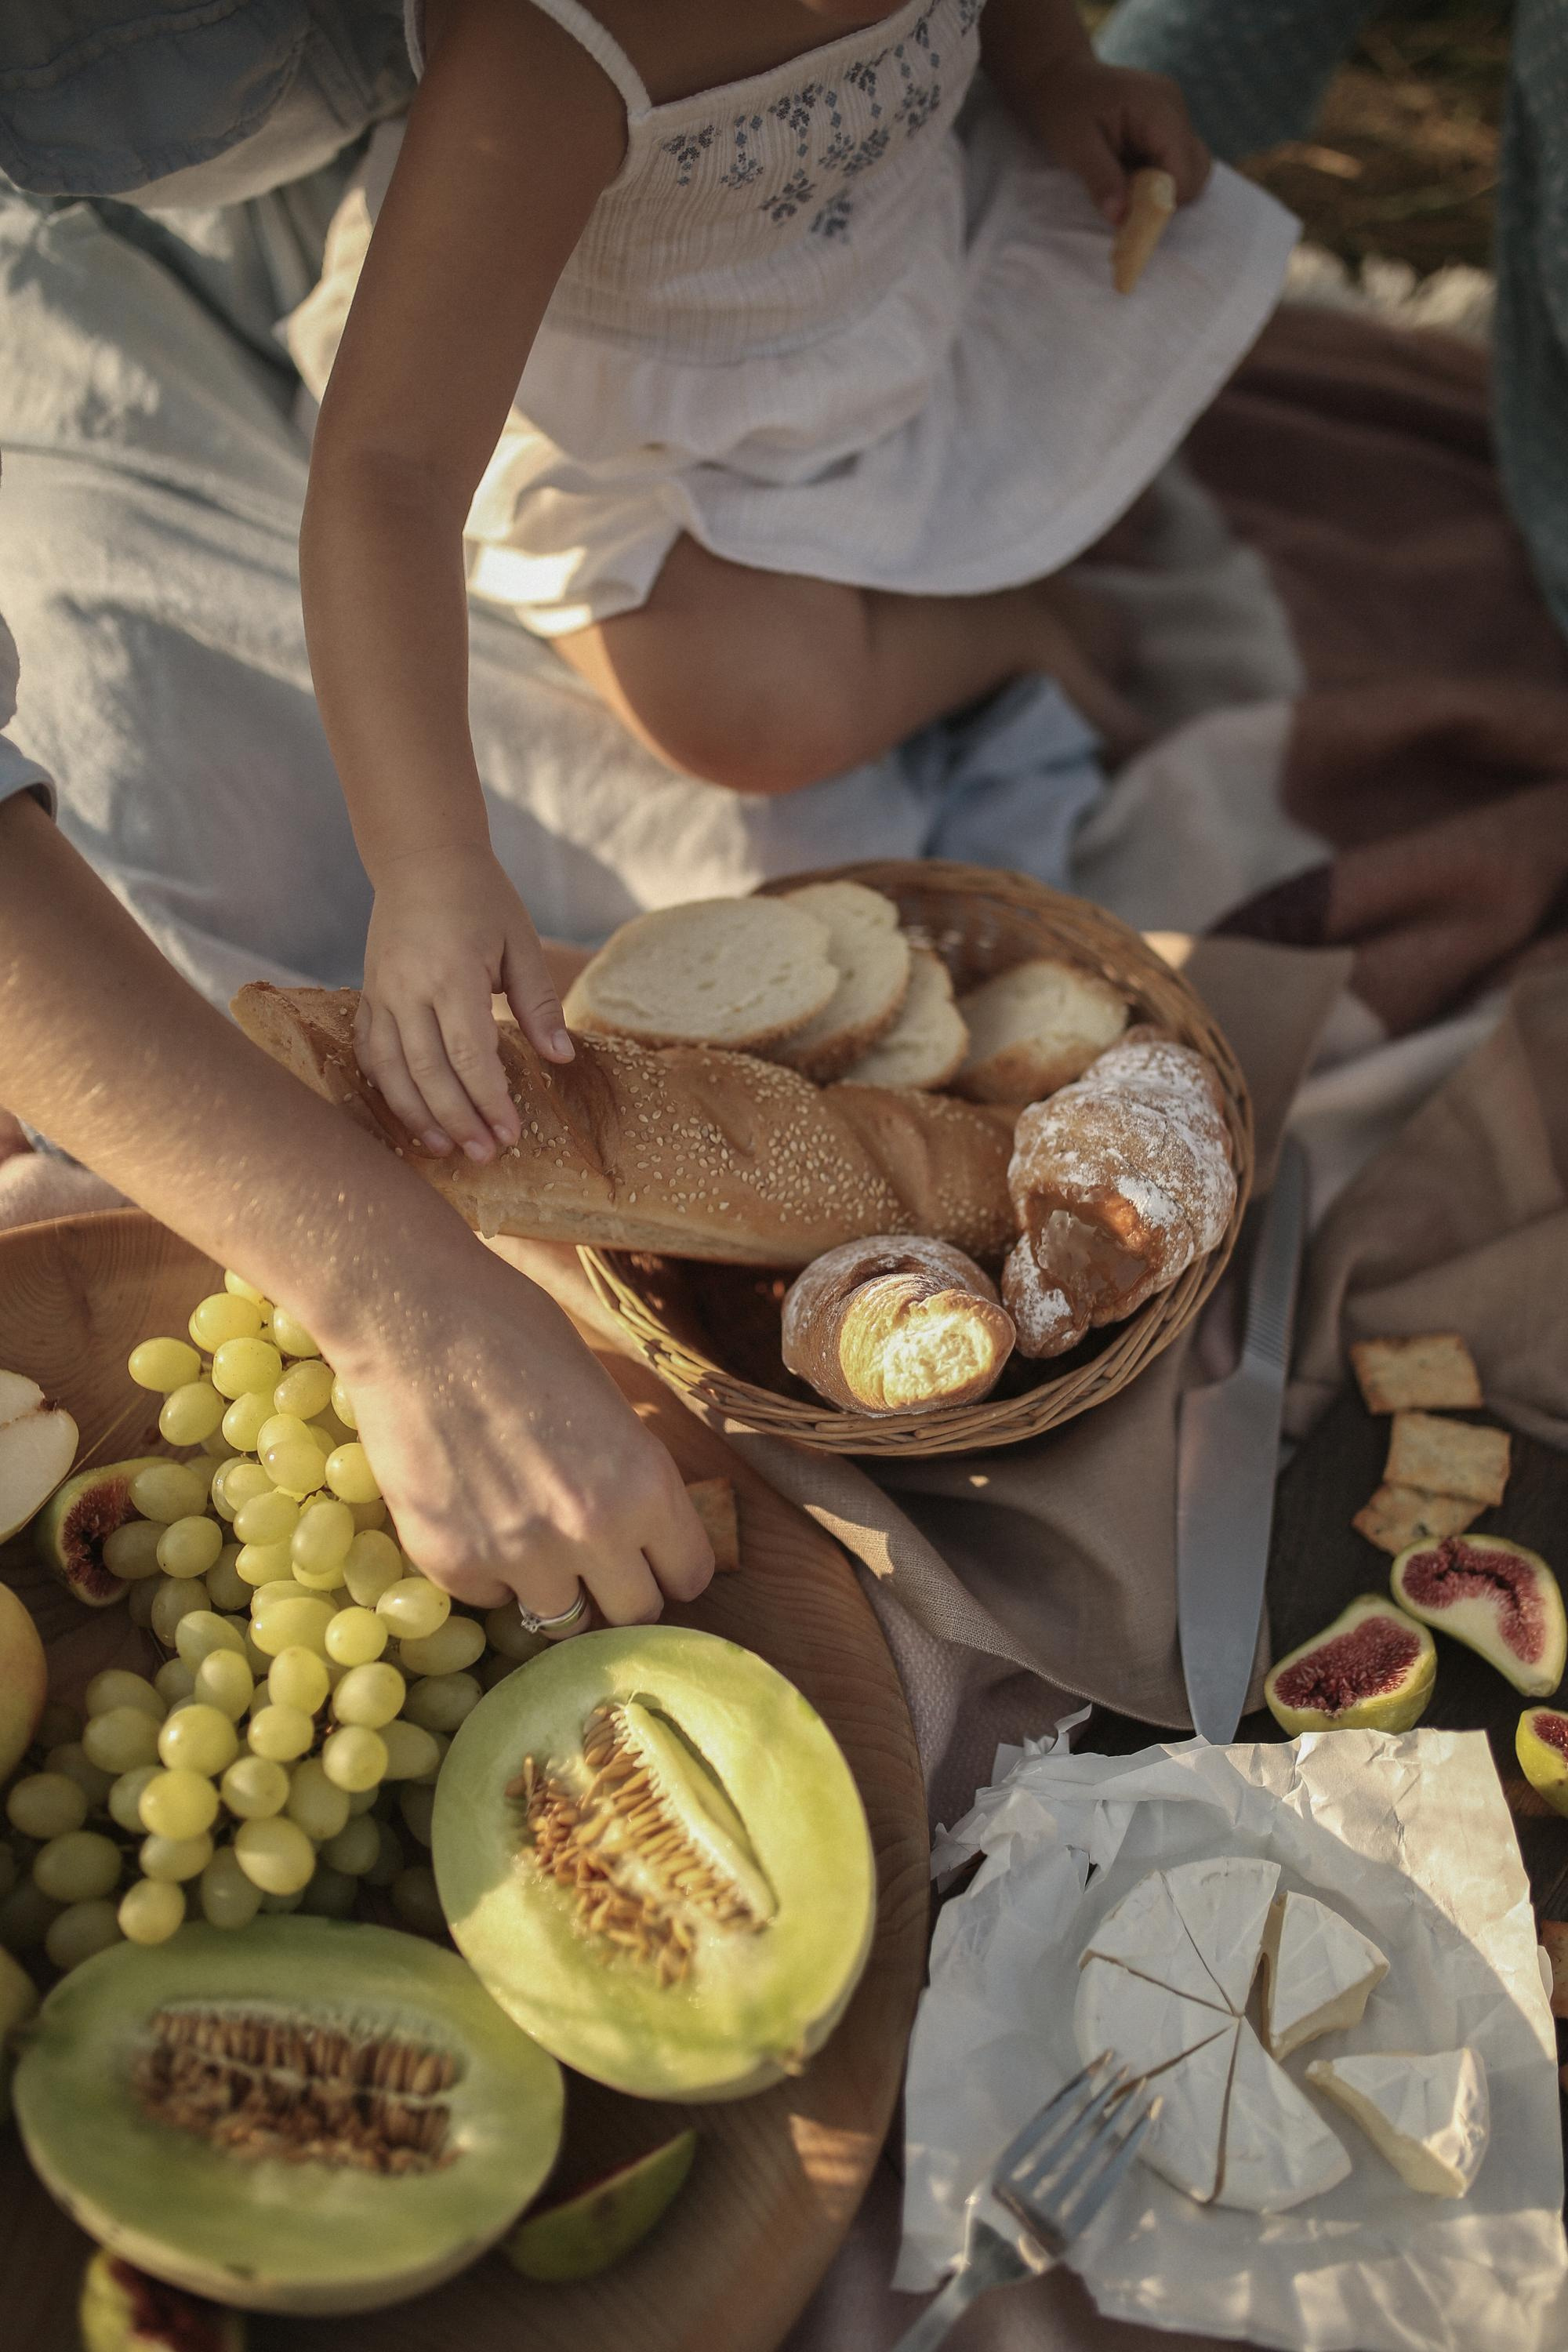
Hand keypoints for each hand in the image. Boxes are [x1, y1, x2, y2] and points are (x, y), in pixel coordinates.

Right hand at [327, 1238, 715, 1626]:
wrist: (414, 1319)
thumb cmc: (516, 1335)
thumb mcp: (608, 1403)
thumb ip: (630, 1476)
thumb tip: (641, 1531)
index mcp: (645, 1484)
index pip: (689, 1577)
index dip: (670, 1565)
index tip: (650, 1556)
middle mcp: (591, 1531)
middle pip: (634, 1614)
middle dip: (619, 1588)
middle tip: (593, 1558)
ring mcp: (519, 1555)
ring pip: (563, 1621)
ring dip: (553, 1587)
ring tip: (527, 1532)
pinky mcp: (452, 1563)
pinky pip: (491, 1598)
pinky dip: (488, 1571)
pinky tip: (473, 1512)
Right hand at [358, 844, 572, 1161]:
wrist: (421, 858)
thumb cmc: (481, 898)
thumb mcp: (521, 943)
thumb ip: (538, 1003)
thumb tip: (561, 1058)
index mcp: (452, 974)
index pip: (469, 1055)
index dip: (490, 1100)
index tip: (511, 1133)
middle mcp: (408, 988)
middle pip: (428, 1073)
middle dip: (458, 1120)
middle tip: (485, 1155)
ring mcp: (381, 993)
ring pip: (391, 1070)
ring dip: (417, 1115)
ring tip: (445, 1149)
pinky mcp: (368, 994)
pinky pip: (370, 1052)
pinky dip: (386, 1087)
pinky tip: (408, 1114)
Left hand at [1027, 60, 1209, 222]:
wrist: (1061, 76)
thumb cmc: (1065, 107)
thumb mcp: (1075, 146)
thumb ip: (1101, 180)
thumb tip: (1121, 219)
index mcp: (1157, 107)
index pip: (1183, 168)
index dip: (1162, 199)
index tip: (1131, 214)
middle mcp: (1175, 107)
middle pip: (1196, 170)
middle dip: (1165, 195)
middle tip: (1127, 198)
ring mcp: (1175, 112)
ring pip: (1190, 168)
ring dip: (1161, 187)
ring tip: (1125, 180)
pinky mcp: (1168, 122)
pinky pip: (1176, 160)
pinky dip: (1156, 176)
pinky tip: (1129, 170)